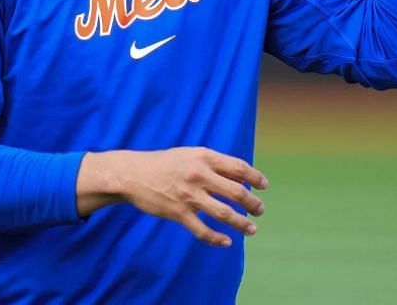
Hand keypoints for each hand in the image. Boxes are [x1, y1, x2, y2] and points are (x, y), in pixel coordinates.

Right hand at [80, 147, 268, 247]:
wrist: (132, 174)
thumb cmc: (166, 163)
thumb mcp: (192, 154)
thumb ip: (215, 164)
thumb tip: (241, 179)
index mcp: (204, 157)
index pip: (239, 167)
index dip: (255, 177)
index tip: (264, 186)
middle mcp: (199, 175)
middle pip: (236, 192)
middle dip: (252, 203)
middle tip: (260, 210)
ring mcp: (189, 196)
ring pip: (224, 213)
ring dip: (241, 223)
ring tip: (251, 229)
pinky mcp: (178, 213)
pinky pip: (202, 230)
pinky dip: (216, 238)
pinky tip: (227, 242)